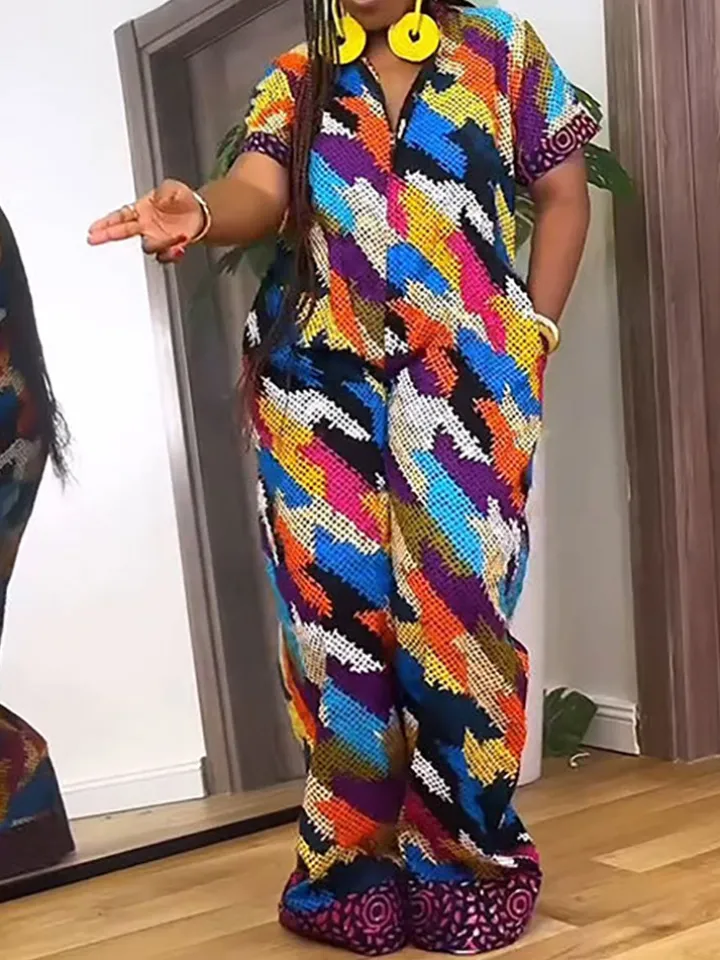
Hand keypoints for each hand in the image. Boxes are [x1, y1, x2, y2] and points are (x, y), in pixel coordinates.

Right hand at [87, 179, 204, 261]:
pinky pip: (166, 256)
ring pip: (148, 246)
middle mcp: (145, 227)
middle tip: (95, 238)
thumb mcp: (172, 187)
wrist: (200, 215)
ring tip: (174, 237)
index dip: (106, 223)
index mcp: (141, 211)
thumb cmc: (182, 200)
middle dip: (108, 235)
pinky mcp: (170, 248)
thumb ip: (164, 192)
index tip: (94, 228)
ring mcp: (157, 239)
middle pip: (123, 233)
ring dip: (158, 244)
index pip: (119, 217)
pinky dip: (171, 254)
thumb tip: (157, 199)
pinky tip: (179, 249)